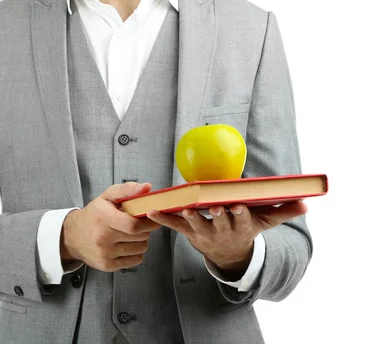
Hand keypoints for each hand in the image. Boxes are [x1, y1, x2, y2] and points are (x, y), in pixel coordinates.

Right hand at [61, 182, 161, 272]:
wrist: (73, 236)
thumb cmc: (93, 214)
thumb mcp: (107, 196)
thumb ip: (127, 189)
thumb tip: (146, 188)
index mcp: (103, 218)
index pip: (133, 225)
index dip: (148, 222)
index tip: (152, 218)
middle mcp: (103, 238)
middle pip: (139, 237)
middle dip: (145, 229)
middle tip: (141, 223)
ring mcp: (105, 254)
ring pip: (140, 249)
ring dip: (141, 240)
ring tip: (132, 233)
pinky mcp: (107, 265)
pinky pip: (135, 261)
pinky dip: (136, 252)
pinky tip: (127, 244)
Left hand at [146, 201, 307, 278]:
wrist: (229, 254)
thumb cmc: (248, 229)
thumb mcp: (266, 222)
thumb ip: (284, 211)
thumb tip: (306, 202)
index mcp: (241, 226)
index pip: (241, 220)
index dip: (238, 214)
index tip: (237, 205)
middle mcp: (222, 232)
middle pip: (218, 223)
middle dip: (215, 216)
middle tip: (211, 207)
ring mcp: (203, 233)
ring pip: (196, 226)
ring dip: (189, 218)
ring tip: (183, 209)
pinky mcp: (188, 233)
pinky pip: (174, 226)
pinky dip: (162, 219)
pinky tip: (151, 211)